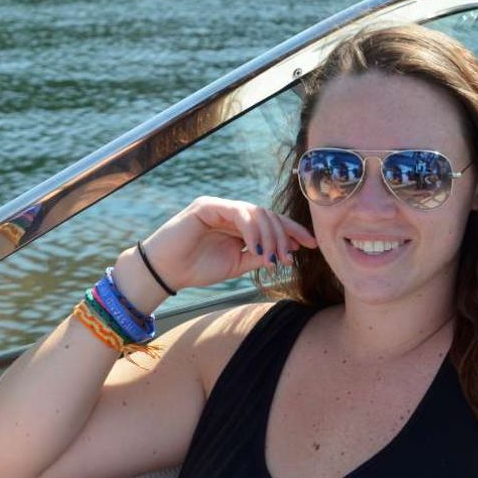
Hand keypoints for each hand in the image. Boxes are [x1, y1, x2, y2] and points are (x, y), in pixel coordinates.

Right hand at [140, 196, 317, 291]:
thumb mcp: (236, 264)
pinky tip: (257, 248)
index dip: (293, 231)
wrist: (166, 272)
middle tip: (288, 258)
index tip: (312, 245)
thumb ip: (259, 255)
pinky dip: (251, 230)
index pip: (272, 222)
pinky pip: (238, 212)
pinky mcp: (207, 206)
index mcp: (239, 224)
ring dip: (270, 236)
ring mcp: (220, 206)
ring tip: (272, 258)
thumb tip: (287, 252)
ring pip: (257, 213)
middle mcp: (232, 211)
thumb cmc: (197, 268)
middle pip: (268, 215)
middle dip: (283, 236)